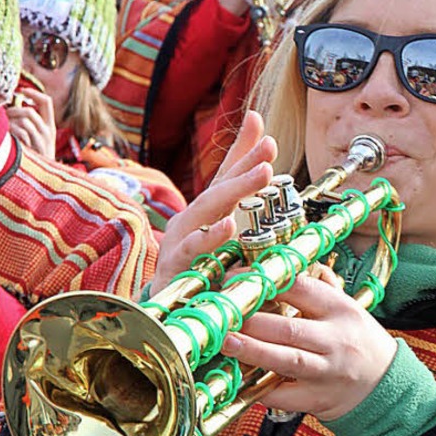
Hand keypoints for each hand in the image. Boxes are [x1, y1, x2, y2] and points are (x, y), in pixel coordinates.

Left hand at [6, 89, 56, 158]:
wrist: (43, 179)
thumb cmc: (35, 157)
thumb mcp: (39, 138)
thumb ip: (32, 123)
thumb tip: (13, 107)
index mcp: (50, 127)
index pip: (46, 102)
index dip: (33, 93)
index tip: (20, 91)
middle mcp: (48, 132)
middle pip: (30, 111)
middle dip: (14, 110)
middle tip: (5, 114)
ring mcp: (42, 141)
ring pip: (25, 121)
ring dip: (11, 122)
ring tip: (5, 128)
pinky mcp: (34, 149)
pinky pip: (22, 132)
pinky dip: (12, 131)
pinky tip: (7, 136)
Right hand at [151, 110, 276, 295]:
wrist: (165, 310)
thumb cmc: (196, 269)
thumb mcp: (223, 239)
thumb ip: (242, 210)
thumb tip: (266, 176)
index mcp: (205, 213)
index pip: (225, 176)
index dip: (243, 151)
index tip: (261, 125)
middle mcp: (190, 220)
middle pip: (219, 188)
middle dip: (245, 168)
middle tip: (271, 150)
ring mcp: (179, 241)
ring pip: (206, 211)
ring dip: (235, 191)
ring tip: (262, 175)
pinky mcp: (175, 266)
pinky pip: (193, 250)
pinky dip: (210, 238)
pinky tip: (228, 227)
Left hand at [221, 264, 397, 421]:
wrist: (387, 387)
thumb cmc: (361, 343)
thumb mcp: (350, 308)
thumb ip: (321, 286)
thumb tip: (293, 261)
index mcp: (341, 310)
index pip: (301, 289)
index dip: (267, 282)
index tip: (238, 280)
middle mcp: (335, 340)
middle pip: (289, 328)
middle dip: (252, 321)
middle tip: (223, 314)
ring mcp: (327, 372)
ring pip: (286, 360)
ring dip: (252, 351)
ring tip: (226, 342)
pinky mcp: (318, 399)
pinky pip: (285, 395)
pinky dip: (261, 389)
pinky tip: (239, 381)